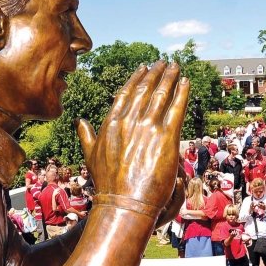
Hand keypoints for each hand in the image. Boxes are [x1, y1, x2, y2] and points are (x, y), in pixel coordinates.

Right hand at [77, 61, 189, 213]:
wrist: (123, 202)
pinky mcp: (166, 138)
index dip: (136, 78)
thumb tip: (79, 122)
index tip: (143, 67)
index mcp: (112, 123)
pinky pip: (176, 109)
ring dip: (170, 78)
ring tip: (176, 67)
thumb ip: (86, 136)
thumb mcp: (91, 156)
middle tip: (164, 62)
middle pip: (145, 90)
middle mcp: (130, 122)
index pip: (126, 94)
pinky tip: (186, 83)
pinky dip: (182, 93)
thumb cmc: (107, 184)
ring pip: (161, 95)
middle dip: (155, 73)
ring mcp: (148, 128)